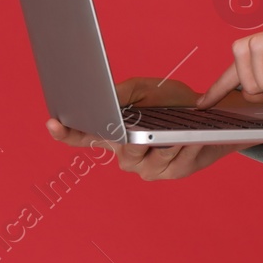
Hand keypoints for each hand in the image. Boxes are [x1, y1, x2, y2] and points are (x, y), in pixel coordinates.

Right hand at [43, 76, 262, 180]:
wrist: (209, 116)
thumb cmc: (171, 102)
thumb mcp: (145, 89)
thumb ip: (122, 93)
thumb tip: (106, 98)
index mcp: (114, 135)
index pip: (83, 136)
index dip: (65, 132)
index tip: (53, 122)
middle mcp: (126, 155)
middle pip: (123, 152)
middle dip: (134, 139)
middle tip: (141, 128)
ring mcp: (148, 168)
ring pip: (150, 159)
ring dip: (164, 143)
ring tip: (177, 130)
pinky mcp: (171, 173)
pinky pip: (175, 163)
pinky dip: (184, 149)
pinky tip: (191, 140)